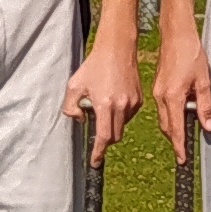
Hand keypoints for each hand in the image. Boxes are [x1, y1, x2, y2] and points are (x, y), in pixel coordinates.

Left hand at [66, 39, 143, 153]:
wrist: (116, 50)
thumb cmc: (93, 66)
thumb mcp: (73, 85)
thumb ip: (71, 107)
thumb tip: (81, 120)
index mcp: (105, 104)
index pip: (103, 137)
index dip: (98, 152)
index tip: (95, 162)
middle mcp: (121, 106)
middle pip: (114, 136)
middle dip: (105, 140)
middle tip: (95, 130)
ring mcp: (132, 103)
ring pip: (122, 126)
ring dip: (112, 125)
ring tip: (103, 104)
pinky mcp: (139, 99)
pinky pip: (128, 116)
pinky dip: (120, 116)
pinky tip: (113, 100)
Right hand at [153, 30, 210, 152]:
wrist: (176, 34)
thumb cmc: (191, 53)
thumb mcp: (204, 81)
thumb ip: (205, 106)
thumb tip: (207, 126)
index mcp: (173, 97)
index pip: (176, 129)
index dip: (179, 146)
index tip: (182, 159)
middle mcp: (161, 97)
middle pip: (167, 127)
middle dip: (175, 140)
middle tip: (184, 149)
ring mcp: (157, 92)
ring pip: (164, 118)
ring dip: (173, 128)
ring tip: (185, 133)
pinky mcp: (157, 87)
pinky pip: (162, 108)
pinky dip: (170, 116)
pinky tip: (180, 113)